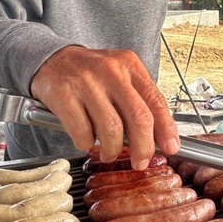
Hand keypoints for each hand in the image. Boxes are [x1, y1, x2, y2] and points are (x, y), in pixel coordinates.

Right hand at [30, 46, 179, 169]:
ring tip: (108, 151)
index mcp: (129, 65)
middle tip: (140, 161)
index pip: (156, 101)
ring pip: (111, 130)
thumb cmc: (91, 74)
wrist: (51, 59)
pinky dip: (86, 143)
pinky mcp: (64, 95)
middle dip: (143, 147)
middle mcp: (111, 71)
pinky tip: (86, 138)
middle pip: (139, 118)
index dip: (166, 129)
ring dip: (112, 149)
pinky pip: (83, 133)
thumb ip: (138, 101)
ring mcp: (86, 82)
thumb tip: (157, 137)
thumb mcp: (119, 77)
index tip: (170, 147)